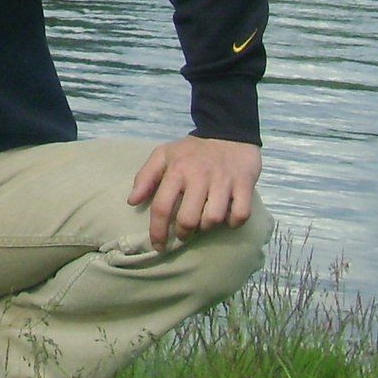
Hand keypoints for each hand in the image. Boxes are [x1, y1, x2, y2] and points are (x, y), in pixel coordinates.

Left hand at [128, 136, 260, 249]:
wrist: (227, 131)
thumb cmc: (191, 150)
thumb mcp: (163, 155)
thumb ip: (145, 177)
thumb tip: (132, 202)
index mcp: (177, 170)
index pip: (162, 207)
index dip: (157, 231)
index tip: (158, 245)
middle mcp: (199, 176)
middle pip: (188, 219)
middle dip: (183, 232)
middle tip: (184, 233)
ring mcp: (223, 180)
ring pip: (213, 219)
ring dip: (207, 226)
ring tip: (204, 221)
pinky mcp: (245, 184)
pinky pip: (240, 215)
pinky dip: (233, 222)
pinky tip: (227, 218)